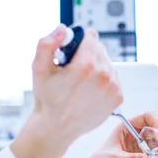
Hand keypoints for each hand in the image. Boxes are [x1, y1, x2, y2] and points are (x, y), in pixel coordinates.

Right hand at [11, 24, 122, 157]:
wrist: (56, 127)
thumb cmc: (47, 98)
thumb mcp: (39, 68)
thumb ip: (48, 43)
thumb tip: (62, 29)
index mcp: (85, 66)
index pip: (91, 36)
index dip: (79, 40)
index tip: (72, 51)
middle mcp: (103, 75)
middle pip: (99, 49)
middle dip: (86, 53)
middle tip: (73, 69)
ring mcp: (112, 87)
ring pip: (107, 62)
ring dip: (96, 66)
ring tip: (81, 81)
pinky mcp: (118, 96)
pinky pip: (113, 77)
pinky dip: (103, 79)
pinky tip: (89, 89)